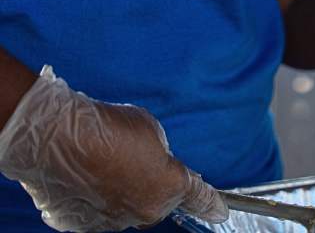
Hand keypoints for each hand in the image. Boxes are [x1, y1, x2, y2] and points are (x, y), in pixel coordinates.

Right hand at [0, 67, 227, 231]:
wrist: (57, 137)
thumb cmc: (107, 127)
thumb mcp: (150, 129)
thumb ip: (158, 151)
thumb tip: (152, 160)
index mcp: (169, 187)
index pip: (199, 198)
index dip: (211, 204)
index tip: (221, 211)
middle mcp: (144, 211)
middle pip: (156, 201)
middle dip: (150, 183)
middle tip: (129, 157)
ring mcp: (110, 222)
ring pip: (123, 208)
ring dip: (116, 190)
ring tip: (96, 162)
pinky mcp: (78, 225)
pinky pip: (92, 211)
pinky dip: (89, 197)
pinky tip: (78, 174)